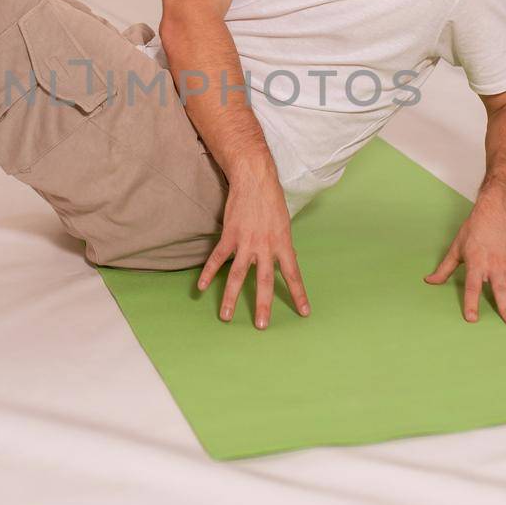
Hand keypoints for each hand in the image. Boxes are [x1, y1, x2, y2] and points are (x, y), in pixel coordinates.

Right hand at [196, 167, 309, 329]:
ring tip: (226, 316)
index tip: (304, 312)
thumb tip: (287, 259)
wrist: (254, 179)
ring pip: (237, 275)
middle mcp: (266, 246)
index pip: (293, 274)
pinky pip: (217, 259)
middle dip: (263, 304)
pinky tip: (201, 288)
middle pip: (264, 281)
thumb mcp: (285, 223)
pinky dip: (208, 273)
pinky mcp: (230, 236)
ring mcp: (246, 242)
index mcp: (283, 244)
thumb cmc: (272, 199)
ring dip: (231, 297)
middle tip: (261, 325)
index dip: (299, 294)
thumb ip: (283, 244)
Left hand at [424, 203, 505, 325]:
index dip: (471, 303)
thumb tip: (429, 282)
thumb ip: (444, 268)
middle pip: (502, 290)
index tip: (472, 319)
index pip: (472, 287)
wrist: (497, 210)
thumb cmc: (475, 229)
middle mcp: (496, 267)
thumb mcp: (456, 248)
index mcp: (477, 263)